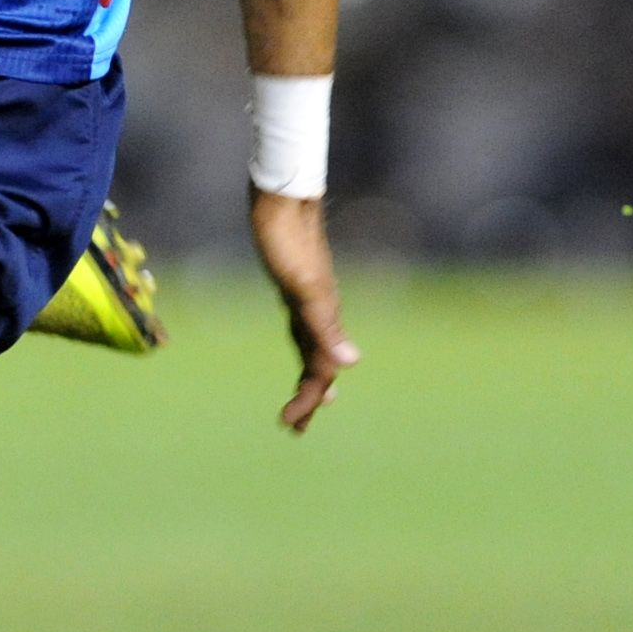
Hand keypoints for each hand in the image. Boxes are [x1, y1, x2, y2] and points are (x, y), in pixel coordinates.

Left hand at [249, 189, 356, 432]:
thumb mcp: (304, 290)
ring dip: (308, 375)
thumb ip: (326, 327)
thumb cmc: (289, 244)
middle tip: (294, 428)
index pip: (318, 372)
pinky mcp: (297, 284)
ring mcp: (309, 299)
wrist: (282, 203)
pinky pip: (305, 326)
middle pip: (317, 366)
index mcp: (321, 321)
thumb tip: (350, 364)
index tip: (287, 424)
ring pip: (312, 348)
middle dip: (309, 398)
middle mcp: (319, 314)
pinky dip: (304, 344)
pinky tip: (303, 342)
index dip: (306, 400)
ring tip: (303, 399)